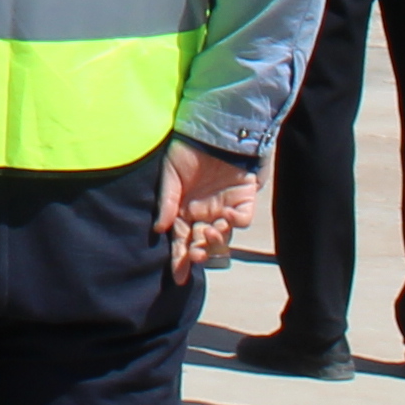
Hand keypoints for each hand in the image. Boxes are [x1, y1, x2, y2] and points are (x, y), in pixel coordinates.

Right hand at [156, 143, 258, 283]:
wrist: (213, 128)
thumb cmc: (186, 149)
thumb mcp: (169, 173)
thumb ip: (167, 201)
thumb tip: (160, 229)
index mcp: (184, 211)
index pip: (181, 241)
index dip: (180, 260)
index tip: (179, 277)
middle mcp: (204, 214)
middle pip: (202, 244)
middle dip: (198, 254)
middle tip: (194, 255)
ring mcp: (224, 208)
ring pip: (223, 237)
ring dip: (215, 241)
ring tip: (208, 232)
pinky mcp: (244, 201)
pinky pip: (242, 219)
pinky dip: (235, 222)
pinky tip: (225, 218)